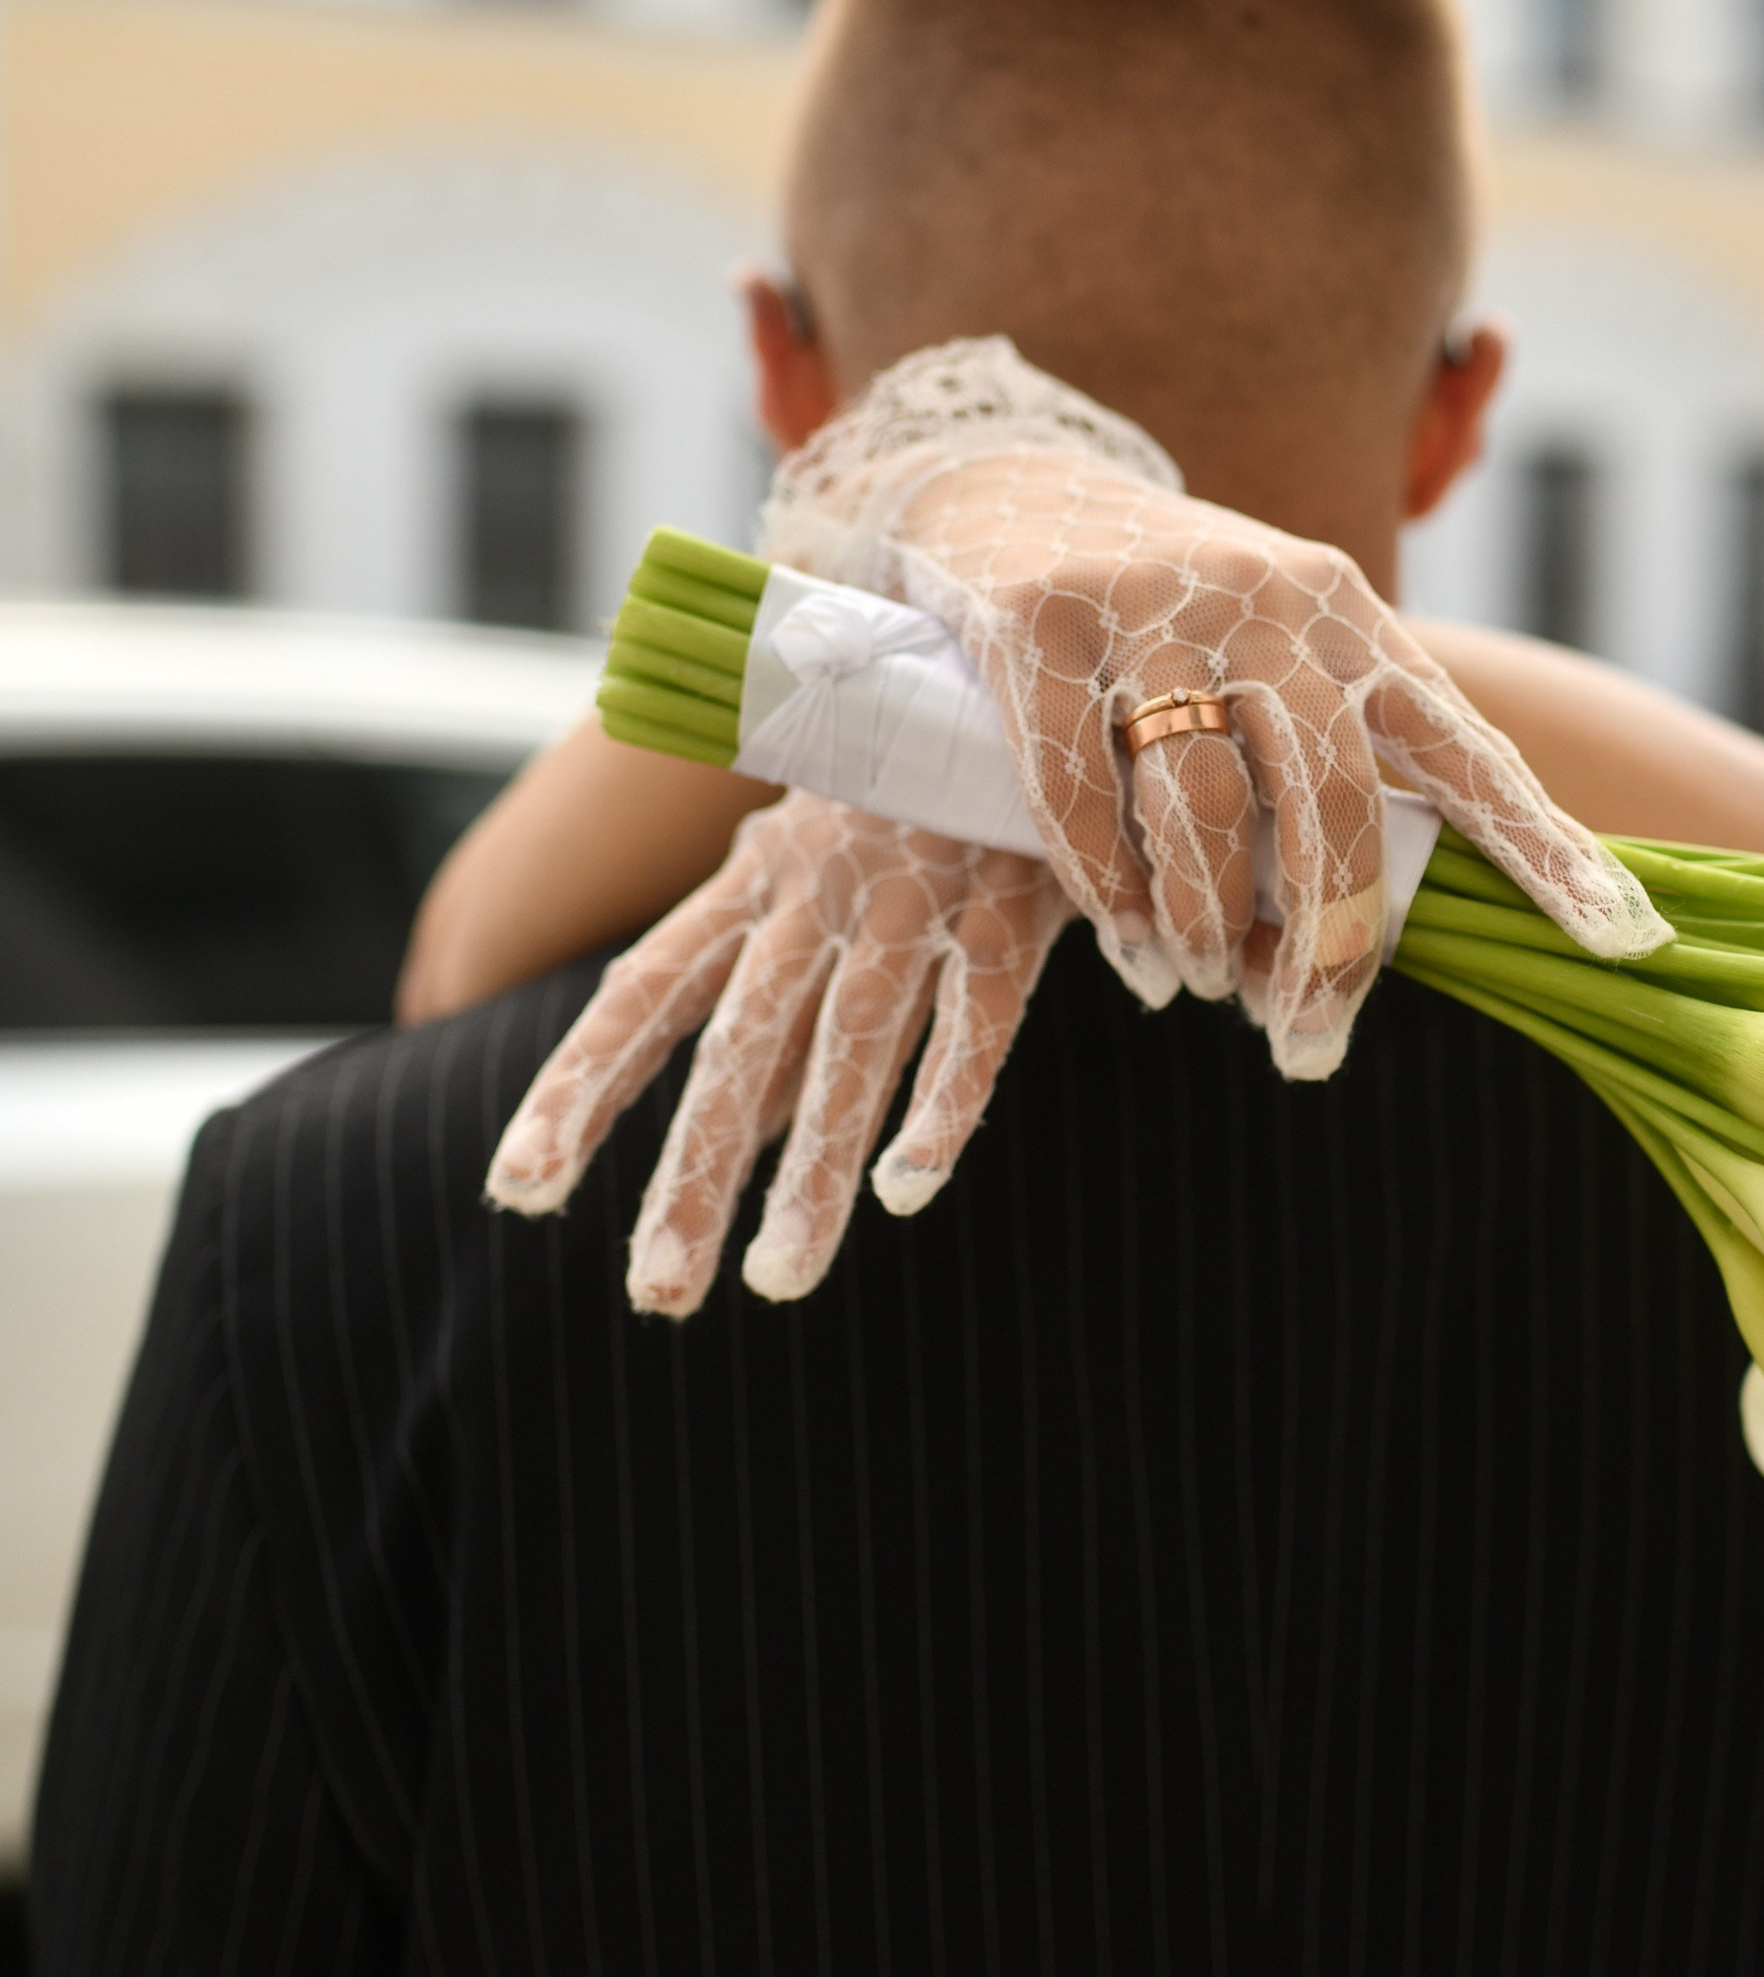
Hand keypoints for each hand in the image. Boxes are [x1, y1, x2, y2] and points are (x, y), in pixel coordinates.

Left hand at [485, 796, 1069, 1317]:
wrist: (1032, 681)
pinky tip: (908, 1189)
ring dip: (812, 1170)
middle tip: (656, 1294)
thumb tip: (731, 1145)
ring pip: (848, 1047)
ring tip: (778, 1281)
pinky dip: (942, 1100)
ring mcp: (914, 898)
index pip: (644, 994)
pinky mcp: (1013, 908)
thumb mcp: (816, 882)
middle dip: (692, 1174)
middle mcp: (817, 892)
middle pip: (738, 1049)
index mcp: (753, 884)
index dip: (580, 1087)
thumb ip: (778, 1010)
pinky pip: (975, 1018)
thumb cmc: (914, 800)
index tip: (518, 1188)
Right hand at [765, 340, 1667, 1080]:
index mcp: (1353, 621)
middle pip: (1331, 804)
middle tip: (1308, 1038)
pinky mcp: (1040, 621)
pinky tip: (1132, 949)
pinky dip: (1110, 890)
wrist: (1002, 487)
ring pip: (1205, 807)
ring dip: (1209, 926)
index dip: (1549, 849)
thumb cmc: (1171, 620)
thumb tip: (1359, 950)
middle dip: (1329, 943)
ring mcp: (1151, 607)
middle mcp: (1270, 604)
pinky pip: (1081, 791)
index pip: (1468, 750)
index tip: (1627, 941)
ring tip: (1205, 986)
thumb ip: (1329, 771)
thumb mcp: (1280, 658)